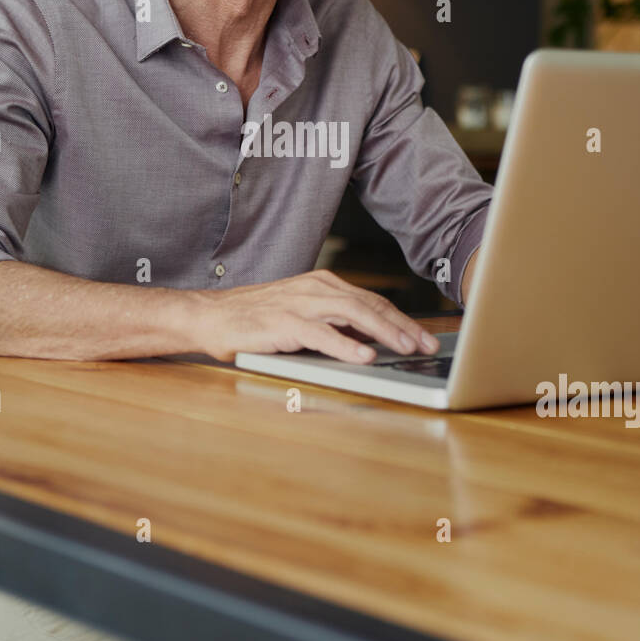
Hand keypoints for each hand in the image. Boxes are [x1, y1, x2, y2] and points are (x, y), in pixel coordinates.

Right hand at [195, 269, 440, 363]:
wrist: (212, 316)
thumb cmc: (258, 320)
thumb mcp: (304, 315)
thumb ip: (335, 323)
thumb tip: (373, 341)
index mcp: (324, 284)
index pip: (372, 302)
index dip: (402, 321)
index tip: (425, 339)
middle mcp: (317, 288)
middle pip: (370, 306)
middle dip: (403, 327)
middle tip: (427, 346)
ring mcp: (300, 303)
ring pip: (353, 314)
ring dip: (384, 333)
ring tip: (405, 349)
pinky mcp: (283, 321)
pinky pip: (321, 333)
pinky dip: (346, 345)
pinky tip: (365, 355)